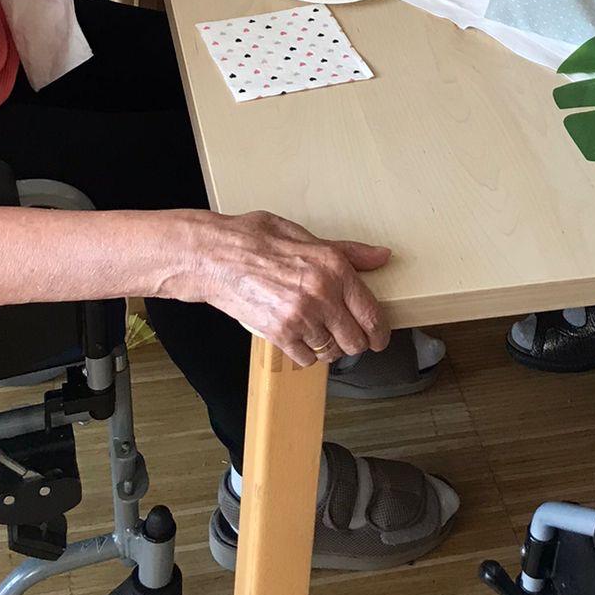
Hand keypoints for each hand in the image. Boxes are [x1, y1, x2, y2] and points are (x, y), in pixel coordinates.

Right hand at [181, 210, 391, 366]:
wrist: (214, 256)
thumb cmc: (255, 239)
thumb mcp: (305, 236)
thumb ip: (347, 251)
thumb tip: (380, 256)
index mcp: (334, 267)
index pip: (372, 313)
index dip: (379, 332)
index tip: (378, 338)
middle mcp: (322, 294)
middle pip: (356, 341)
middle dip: (354, 341)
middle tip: (345, 334)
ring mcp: (301, 317)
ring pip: (331, 352)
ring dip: (328, 346)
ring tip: (317, 331)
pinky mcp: (280, 335)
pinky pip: (306, 359)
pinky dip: (305, 352)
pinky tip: (298, 335)